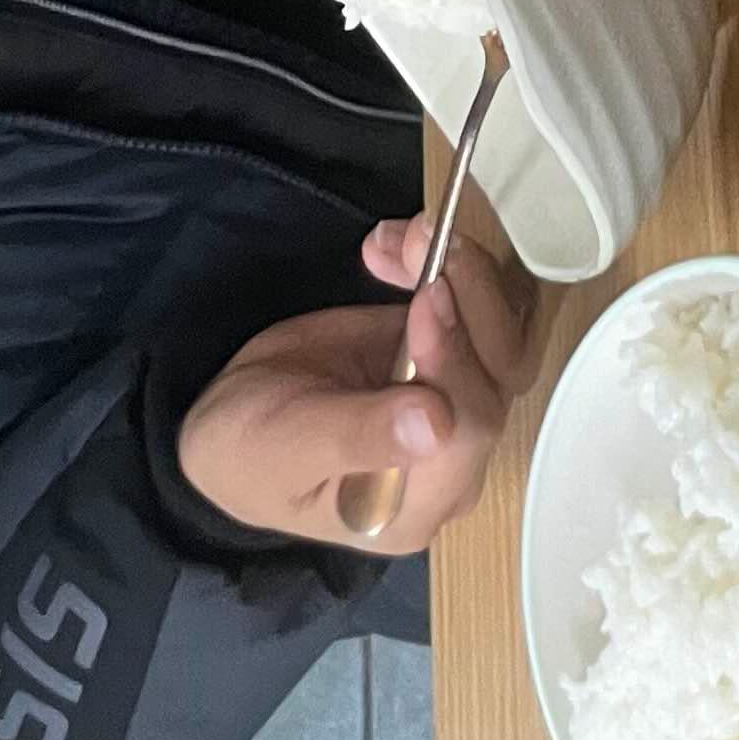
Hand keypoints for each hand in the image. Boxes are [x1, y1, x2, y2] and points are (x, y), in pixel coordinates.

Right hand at [176, 217, 540, 555]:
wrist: (237, 419)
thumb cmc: (250, 453)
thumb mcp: (284, 449)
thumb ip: (357, 437)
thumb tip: (436, 424)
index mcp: (416, 502)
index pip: (469, 431)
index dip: (455, 361)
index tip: (423, 302)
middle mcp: (453, 458)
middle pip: (499, 373)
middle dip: (466, 299)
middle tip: (419, 245)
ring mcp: (458, 400)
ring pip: (501, 331)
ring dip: (463, 271)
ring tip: (405, 236)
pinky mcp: (450, 352)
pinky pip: (476, 305)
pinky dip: (448, 264)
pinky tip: (397, 245)